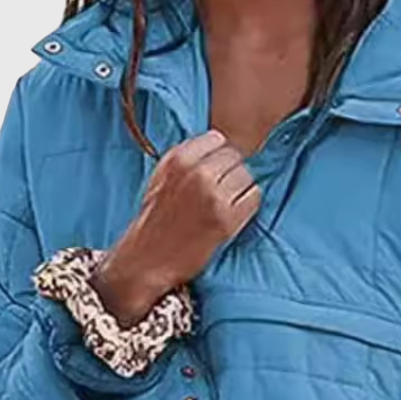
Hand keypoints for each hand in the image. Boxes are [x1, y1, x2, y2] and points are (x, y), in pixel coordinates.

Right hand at [89, 129, 260, 326]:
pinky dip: (248, 205)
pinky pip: (253, 197)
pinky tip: (233, 215)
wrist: (146, 260)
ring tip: (226, 204)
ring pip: (246, 176)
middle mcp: (196, 173)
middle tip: (222, 191)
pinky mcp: (226, 219)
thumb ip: (186, 160)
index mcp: (177, 160)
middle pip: (234, 157)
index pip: (217, 139)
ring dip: (241, 189)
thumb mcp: (160, 178)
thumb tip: (219, 147)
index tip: (215, 169)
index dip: (218, 155)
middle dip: (230, 172)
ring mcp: (213, 196)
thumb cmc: (154, 221)